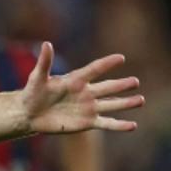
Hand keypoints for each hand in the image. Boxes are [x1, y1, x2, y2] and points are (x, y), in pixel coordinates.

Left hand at [20, 43, 141, 135]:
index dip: (107, 64)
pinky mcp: (87, 123)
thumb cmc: (32, 93)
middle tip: (136, 81)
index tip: (121, 58)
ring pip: (111, 105)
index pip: (95, 69)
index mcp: (76, 80)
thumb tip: (46, 44)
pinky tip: (133, 125)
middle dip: (122, 85)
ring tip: (141, 100)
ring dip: (126, 103)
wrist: (29, 114)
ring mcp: (88, 108)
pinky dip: (119, 125)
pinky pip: (107, 123)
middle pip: (108, 87)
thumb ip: (44, 62)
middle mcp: (86, 93)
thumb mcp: (37, 77)